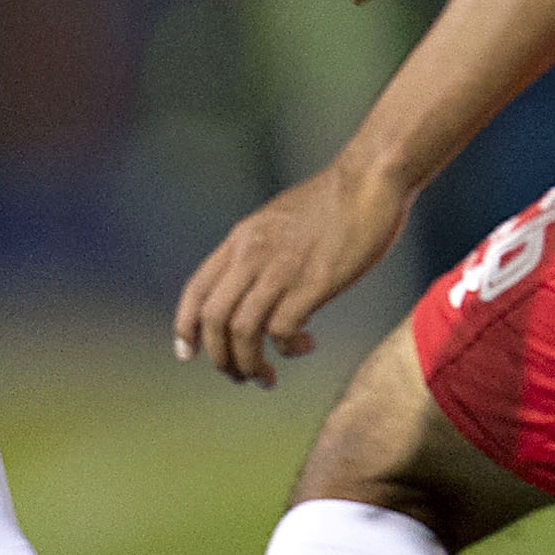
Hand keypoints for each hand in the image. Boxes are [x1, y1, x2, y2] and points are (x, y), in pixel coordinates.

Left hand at [175, 156, 410, 383]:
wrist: (369, 178)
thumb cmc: (334, 200)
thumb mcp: (279, 219)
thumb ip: (260, 249)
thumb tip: (253, 281)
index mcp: (241, 239)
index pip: (197, 289)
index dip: (185, 327)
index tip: (188, 353)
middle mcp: (253, 254)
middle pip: (213, 319)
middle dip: (220, 358)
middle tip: (240, 376)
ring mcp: (282, 268)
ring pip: (242, 331)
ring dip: (249, 364)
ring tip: (266, 376)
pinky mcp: (314, 282)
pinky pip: (282, 330)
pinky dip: (288, 348)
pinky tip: (305, 344)